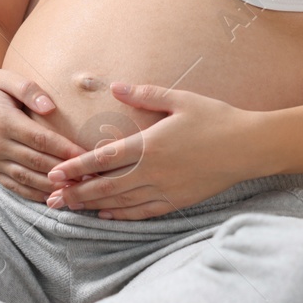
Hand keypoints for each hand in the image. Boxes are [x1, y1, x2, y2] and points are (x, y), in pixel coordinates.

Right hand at [0, 67, 90, 201]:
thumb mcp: (8, 78)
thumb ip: (29, 90)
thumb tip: (50, 107)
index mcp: (4, 122)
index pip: (40, 140)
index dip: (64, 150)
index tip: (86, 155)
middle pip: (36, 162)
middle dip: (64, 171)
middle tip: (89, 176)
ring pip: (27, 179)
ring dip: (52, 186)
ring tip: (77, 189)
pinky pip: (14, 186)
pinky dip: (34, 194)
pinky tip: (53, 196)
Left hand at [44, 82, 260, 219]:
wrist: (249, 146)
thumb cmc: (216, 118)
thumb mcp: (181, 100)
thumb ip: (145, 95)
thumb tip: (117, 87)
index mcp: (150, 145)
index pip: (103, 159)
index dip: (76, 168)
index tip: (55, 173)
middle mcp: (153, 171)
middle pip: (106, 186)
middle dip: (77, 192)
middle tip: (53, 197)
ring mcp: (165, 189)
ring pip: (121, 202)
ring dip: (94, 205)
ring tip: (72, 207)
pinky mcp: (178, 201)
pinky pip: (143, 212)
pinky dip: (122, 215)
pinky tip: (107, 215)